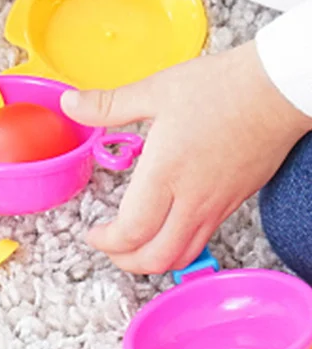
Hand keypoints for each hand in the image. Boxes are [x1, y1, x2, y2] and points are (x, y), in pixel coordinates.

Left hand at [63, 44, 311, 272]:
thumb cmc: (222, 88)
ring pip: (183, 255)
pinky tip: (165, 225)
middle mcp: (193, 198)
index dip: (105, 241)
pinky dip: (178, 245)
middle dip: (125, 261)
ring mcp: (217, 204)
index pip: (132, 231)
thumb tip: (70, 103)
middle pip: (156, 258)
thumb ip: (108, 104)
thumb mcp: (156, 91)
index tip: (92, 233)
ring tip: (132, 242)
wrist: (280, 90)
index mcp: (166, 173)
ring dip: (152, 259)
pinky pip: (203, 238)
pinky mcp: (235, 202)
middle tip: (107, 245)